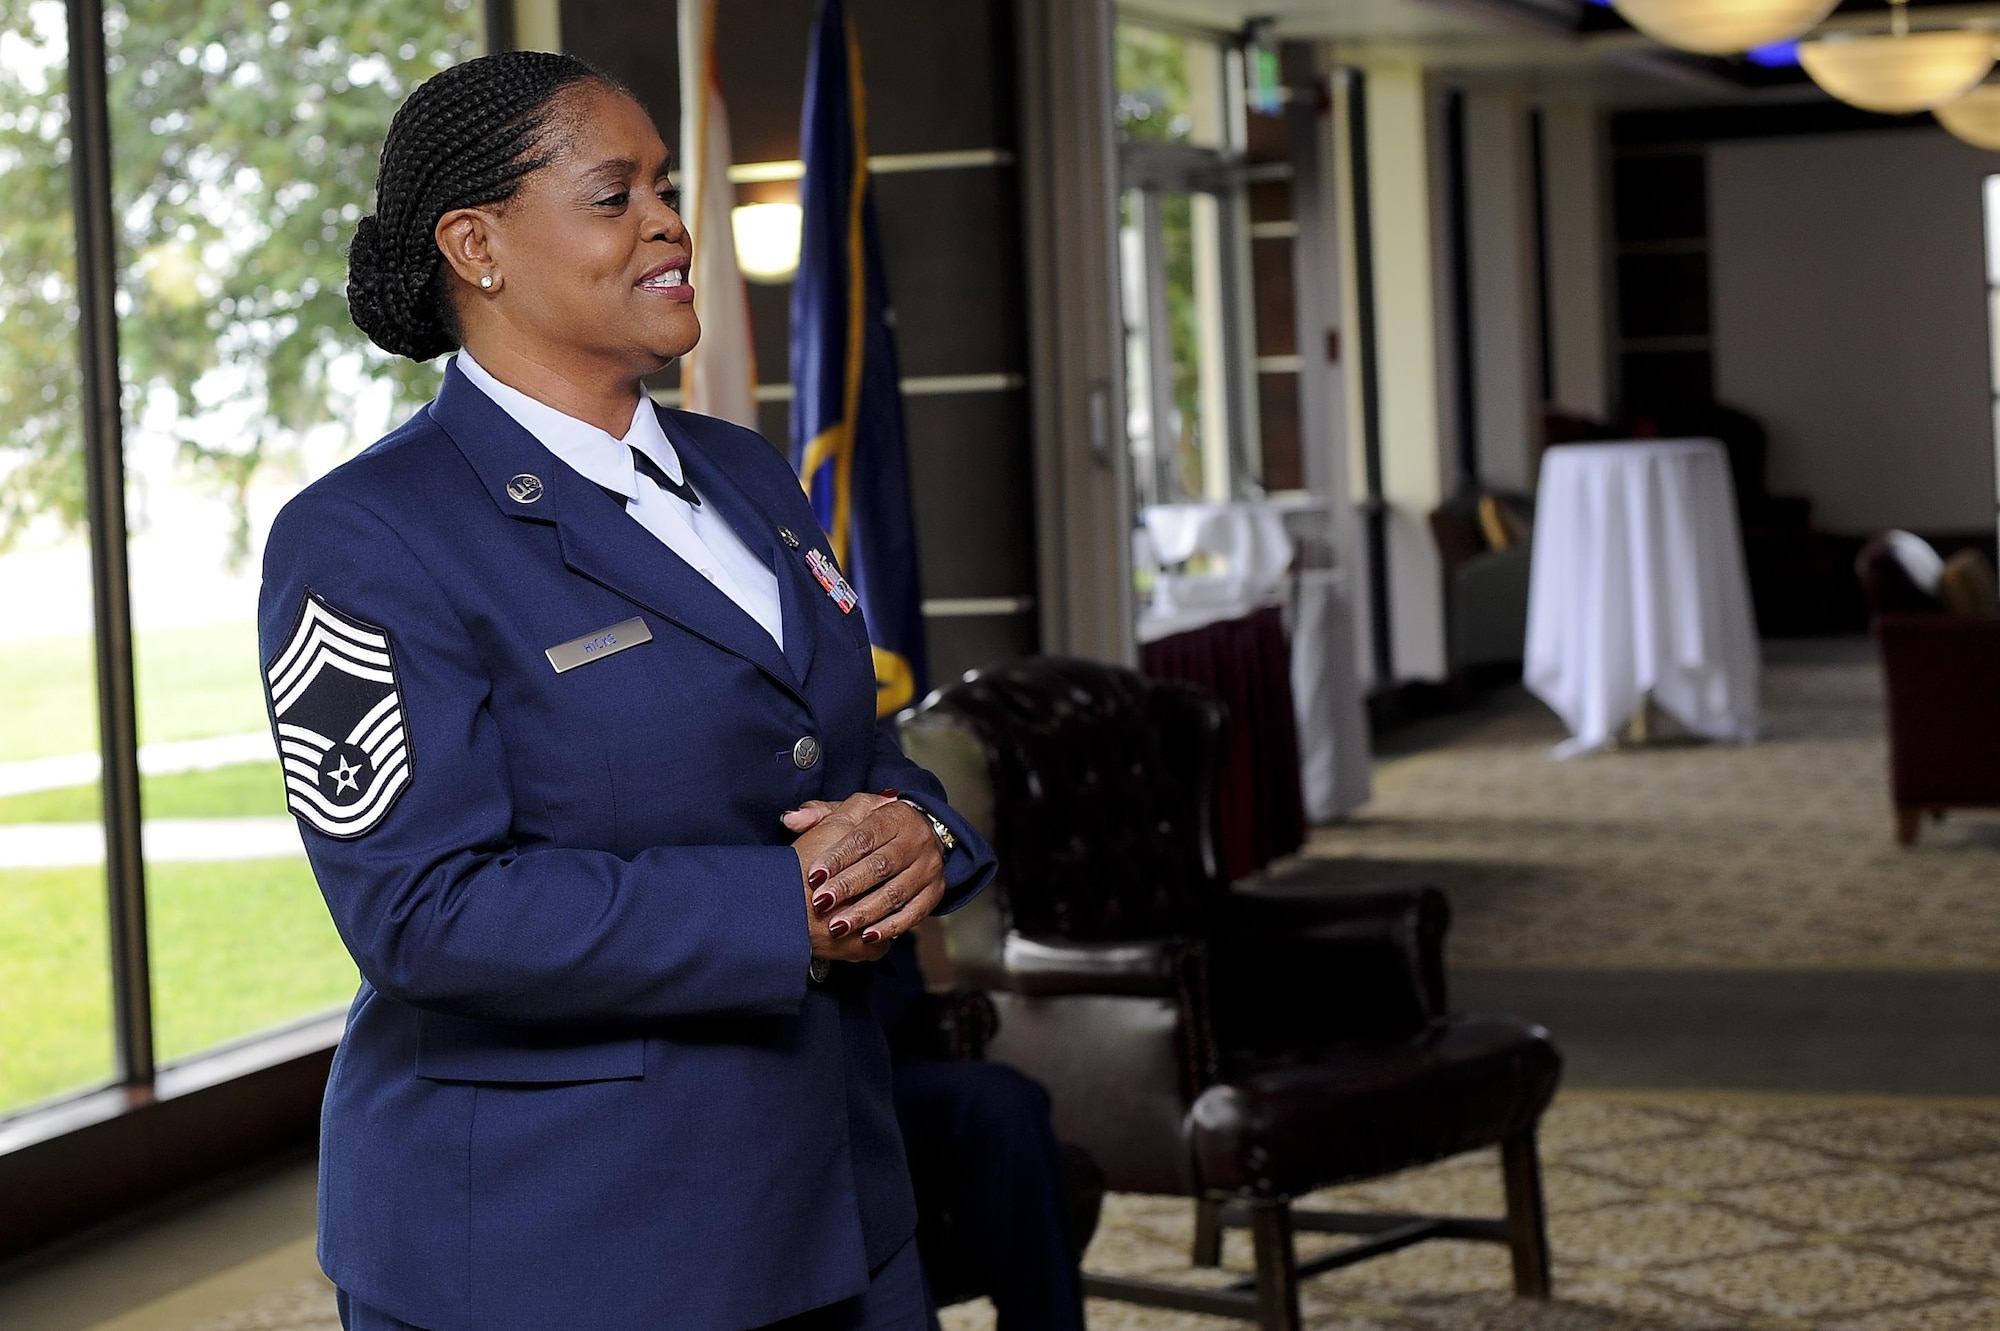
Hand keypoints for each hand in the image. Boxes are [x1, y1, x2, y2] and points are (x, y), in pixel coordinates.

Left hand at [783, 791, 947, 959]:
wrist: (921, 836)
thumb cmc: (876, 827)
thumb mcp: (851, 813)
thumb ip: (820, 815)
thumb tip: (790, 819)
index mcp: (896, 814)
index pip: (864, 837)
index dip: (838, 857)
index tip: (814, 875)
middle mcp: (918, 839)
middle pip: (880, 865)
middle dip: (848, 886)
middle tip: (820, 902)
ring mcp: (929, 867)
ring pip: (896, 892)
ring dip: (865, 912)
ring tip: (838, 926)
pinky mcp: (935, 892)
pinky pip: (914, 913)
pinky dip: (890, 927)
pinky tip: (867, 937)